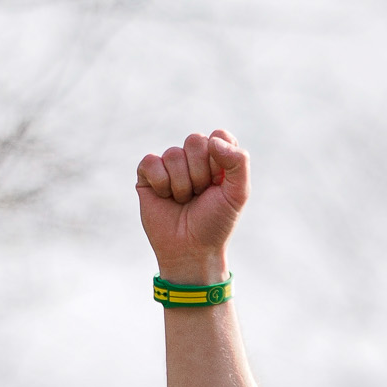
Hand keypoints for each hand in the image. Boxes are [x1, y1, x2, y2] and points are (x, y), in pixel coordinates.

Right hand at [135, 128, 248, 284]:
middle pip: (195, 140)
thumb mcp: (237, 195)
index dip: (219, 158)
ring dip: (182, 185)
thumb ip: (238, 163)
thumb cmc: (215, 224)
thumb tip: (213, 140)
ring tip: (184, 201)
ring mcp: (170, 165)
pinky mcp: (148, 174)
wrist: (191, 250)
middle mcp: (193, 159)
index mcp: (217, 160)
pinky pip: (151, 162)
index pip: (219, 136)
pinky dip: (161, 183)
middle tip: (201, 195)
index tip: (219, 182)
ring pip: (174, 154)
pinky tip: (166, 198)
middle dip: (200, 173)